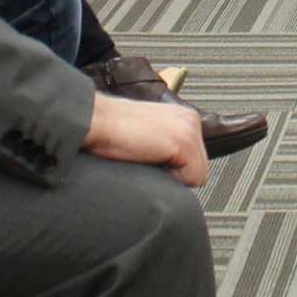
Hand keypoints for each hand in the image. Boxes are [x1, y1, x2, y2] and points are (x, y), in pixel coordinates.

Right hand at [82, 93, 210, 188]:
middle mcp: (191, 119)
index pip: (196, 158)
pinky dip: (171, 179)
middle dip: (176, 172)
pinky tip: (150, 161)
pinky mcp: (183, 142)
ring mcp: (189, 130)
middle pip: (200, 166)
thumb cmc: (112, 131)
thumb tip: (174, 167)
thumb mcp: (149, 135)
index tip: (153, 160)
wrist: (96, 121)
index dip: (174, 168)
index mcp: (184, 117)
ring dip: (173, 176)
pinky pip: (192, 178)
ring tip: (148, 159)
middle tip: (149, 160)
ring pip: (198, 174)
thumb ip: (166, 146)